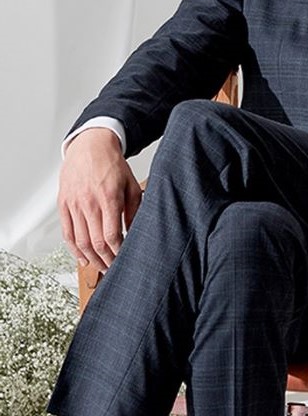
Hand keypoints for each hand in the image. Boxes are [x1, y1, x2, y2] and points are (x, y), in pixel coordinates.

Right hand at [58, 128, 142, 271]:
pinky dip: (73, 249)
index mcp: (108, 198)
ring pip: (80, 242)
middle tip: (114, 269)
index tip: (125, 259)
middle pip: (96, 243)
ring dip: (91, 259)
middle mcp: (89, 203)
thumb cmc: (112, 165)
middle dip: (106, 260)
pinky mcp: (63, 204)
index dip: (118, 252)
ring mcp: (74, 205)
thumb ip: (134, 210)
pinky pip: (67, 233)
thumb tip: (135, 232)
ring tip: (101, 267)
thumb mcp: (131, 185)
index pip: (111, 235)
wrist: (89, 147)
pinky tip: (82, 258)